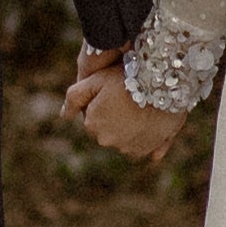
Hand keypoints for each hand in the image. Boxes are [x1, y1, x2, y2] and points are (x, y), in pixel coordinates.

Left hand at [65, 47, 186, 167]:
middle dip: (115, 115)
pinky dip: (145, 137)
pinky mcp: (147, 149)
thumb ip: (74, 97)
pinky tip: (150, 124)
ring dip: (130, 126)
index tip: (115, 89)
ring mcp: (128, 147)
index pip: (92, 115)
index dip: (103, 101)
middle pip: (107, 128)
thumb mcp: (96, 79)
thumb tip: (63, 116)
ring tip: (142, 104)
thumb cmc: (127, 77)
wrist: (162, 84)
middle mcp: (107, 140)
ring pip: (125, 137)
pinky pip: (142, 145)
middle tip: (128, 95)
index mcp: (92, 124)